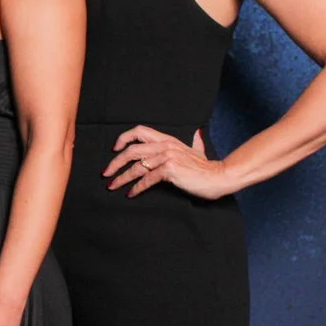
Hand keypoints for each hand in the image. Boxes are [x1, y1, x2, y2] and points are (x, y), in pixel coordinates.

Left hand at [103, 127, 231, 199]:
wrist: (219, 177)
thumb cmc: (207, 168)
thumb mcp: (198, 151)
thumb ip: (195, 142)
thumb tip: (197, 133)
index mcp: (168, 139)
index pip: (139, 131)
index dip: (123, 138)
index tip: (114, 149)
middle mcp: (165, 146)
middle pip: (131, 150)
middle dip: (115, 162)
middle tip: (106, 173)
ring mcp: (167, 157)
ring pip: (136, 166)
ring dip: (121, 178)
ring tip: (112, 186)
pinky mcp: (170, 170)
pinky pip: (147, 179)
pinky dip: (136, 188)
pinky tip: (131, 194)